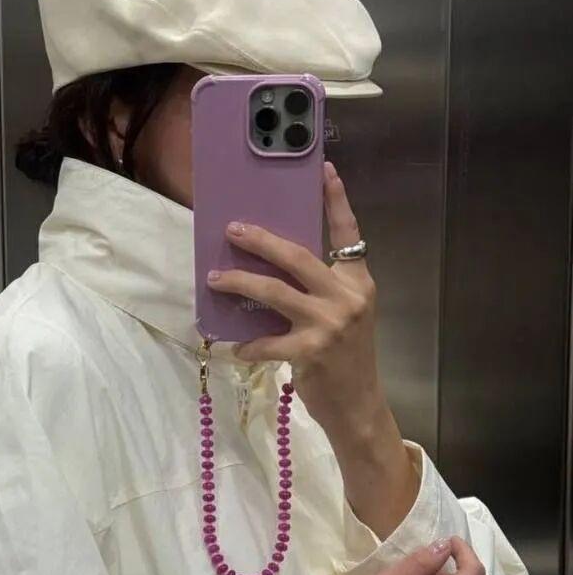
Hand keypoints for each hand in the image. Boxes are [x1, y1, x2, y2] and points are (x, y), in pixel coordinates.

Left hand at [207, 162, 380, 435]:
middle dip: (260, 241)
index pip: (348, 234)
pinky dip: (247, 344)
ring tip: (215, 278)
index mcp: (358, 282)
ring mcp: (330, 324)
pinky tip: (234, 346)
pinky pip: (267, 341)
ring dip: (240, 282)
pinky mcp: (311, 351)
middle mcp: (347, 297)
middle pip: (297, 256)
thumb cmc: (346, 358)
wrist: (359, 405)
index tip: (324, 170)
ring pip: (275, 291)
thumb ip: (321, 290)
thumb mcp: (344, 315)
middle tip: (232, 229)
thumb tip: (273, 267)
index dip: (336, 201)